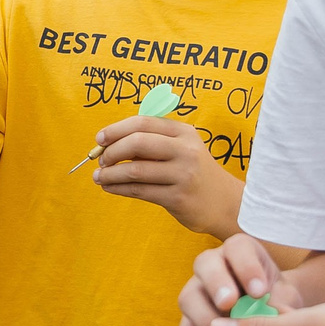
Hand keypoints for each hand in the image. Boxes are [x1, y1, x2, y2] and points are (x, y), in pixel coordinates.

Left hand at [94, 115, 244, 238]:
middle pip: (138, 142)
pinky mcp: (177, 197)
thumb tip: (109, 145)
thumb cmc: (194, 173)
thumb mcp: (182, 149)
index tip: (99, 139)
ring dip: (111, 174)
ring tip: (99, 177)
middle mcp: (185, 150)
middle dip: (112, 151)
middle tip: (100, 160)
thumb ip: (152, 143)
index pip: (143, 122)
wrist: (225, 203)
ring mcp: (183, 174)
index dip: (116, 129)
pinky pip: (139, 191)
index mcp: (184, 132)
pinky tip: (110, 188)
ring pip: (135, 170)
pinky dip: (119, 188)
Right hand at [176, 233, 291, 325]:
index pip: (237, 248)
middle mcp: (212, 265)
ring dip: (207, 320)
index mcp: (240, 252)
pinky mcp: (188, 320)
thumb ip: (279, 306)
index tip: (260, 292)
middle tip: (229, 305)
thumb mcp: (287, 300)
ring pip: (188, 299)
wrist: (270, 319)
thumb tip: (266, 321)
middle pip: (204, 265)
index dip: (246, 267)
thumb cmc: (279, 303)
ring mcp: (195, 291)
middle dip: (217, 285)